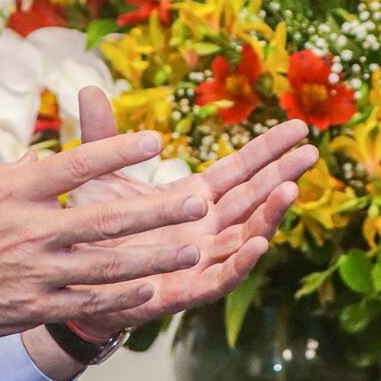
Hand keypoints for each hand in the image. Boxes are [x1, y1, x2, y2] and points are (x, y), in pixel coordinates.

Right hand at [0, 130, 215, 376]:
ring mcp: (37, 273)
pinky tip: (152, 289)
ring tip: (191, 250)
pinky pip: (88, 301)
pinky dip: (122, 297)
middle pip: (106, 219)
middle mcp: (32, 231)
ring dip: (154, 257)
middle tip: (197, 202)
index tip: (154, 141)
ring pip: (108, 265)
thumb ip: (11, 170)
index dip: (116, 152)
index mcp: (15, 191)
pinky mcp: (35, 305)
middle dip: (156, 212)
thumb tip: (43, 160)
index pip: (75, 166)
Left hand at [64, 86, 315, 338]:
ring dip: (270, 215)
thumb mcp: (98, 177)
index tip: (298, 127)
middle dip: (282, 175)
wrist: (68, 282)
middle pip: (252, 198)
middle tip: (312, 152)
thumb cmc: (92, 229)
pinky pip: (221, 277)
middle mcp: (205, 228)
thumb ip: (102, 136)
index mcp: (193, 198)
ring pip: (245, 236)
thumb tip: (88, 89)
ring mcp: (199, 260)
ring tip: (291, 189)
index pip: (239, 169)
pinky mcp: (185, 291)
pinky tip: (259, 244)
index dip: (268, 149)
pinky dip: (242, 262)